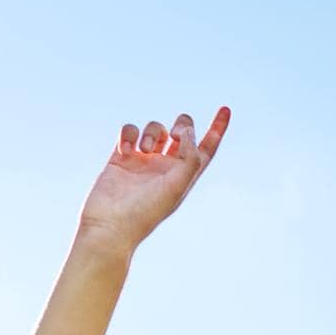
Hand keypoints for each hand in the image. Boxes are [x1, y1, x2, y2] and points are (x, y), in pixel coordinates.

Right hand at [78, 106, 230, 249]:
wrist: (109, 225)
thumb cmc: (145, 212)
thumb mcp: (176, 187)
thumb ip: (190, 158)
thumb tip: (188, 132)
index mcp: (184, 176)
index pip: (206, 148)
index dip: (217, 129)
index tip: (225, 109)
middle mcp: (166, 167)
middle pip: (181, 133)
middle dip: (182, 125)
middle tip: (175, 135)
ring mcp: (143, 161)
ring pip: (155, 129)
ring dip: (152, 133)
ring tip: (144, 150)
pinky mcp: (121, 157)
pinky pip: (129, 132)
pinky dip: (128, 134)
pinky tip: (126, 150)